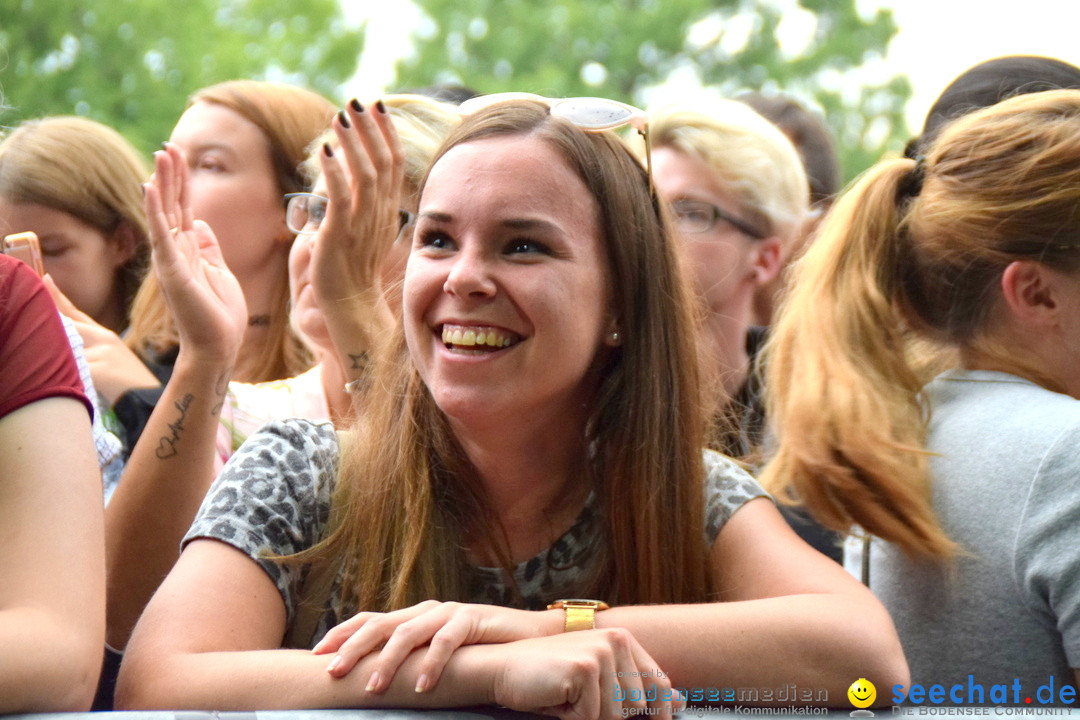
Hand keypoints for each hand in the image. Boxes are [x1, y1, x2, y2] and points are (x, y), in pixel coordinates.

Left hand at [43, 274, 158, 404]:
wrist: (149, 399)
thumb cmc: (131, 384)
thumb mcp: (113, 360)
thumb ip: (91, 349)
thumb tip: (66, 345)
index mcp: (107, 336)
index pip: (77, 313)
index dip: (58, 297)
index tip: (45, 278)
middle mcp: (104, 339)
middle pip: (68, 323)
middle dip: (50, 315)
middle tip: (33, 301)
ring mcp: (102, 353)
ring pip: (66, 347)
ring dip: (55, 355)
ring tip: (47, 361)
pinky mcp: (100, 369)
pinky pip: (73, 367)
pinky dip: (64, 372)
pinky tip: (61, 376)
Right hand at [144, 144, 246, 364]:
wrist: (219, 347)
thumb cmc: (220, 314)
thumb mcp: (219, 270)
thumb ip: (208, 246)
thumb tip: (200, 222)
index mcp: (188, 251)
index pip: (182, 208)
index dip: (181, 182)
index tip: (179, 154)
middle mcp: (175, 252)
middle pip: (172, 205)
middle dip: (172, 174)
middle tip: (169, 145)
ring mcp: (171, 260)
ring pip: (165, 213)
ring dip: (163, 183)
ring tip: (161, 155)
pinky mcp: (172, 270)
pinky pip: (161, 234)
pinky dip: (155, 210)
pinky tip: (150, 186)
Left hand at [309, 100, 402, 332]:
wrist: (351, 306)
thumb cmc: (353, 269)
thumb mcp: (364, 229)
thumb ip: (360, 200)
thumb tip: (345, 170)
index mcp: (386, 211)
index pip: (393, 165)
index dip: (387, 134)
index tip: (378, 107)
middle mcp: (379, 214)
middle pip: (382, 163)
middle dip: (371, 130)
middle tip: (360, 101)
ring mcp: (361, 225)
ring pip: (364, 175)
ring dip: (353, 143)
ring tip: (341, 116)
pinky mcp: (340, 236)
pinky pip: (341, 199)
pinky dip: (335, 173)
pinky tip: (326, 150)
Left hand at [314, 600, 553, 691]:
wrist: (531, 635)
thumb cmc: (482, 649)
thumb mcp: (441, 654)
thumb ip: (414, 659)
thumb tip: (375, 680)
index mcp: (415, 616)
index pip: (370, 619)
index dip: (342, 633)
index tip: (315, 655)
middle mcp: (427, 610)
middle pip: (381, 624)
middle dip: (353, 647)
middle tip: (332, 672)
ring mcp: (449, 612)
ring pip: (409, 633)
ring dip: (388, 662)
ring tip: (373, 688)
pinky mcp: (473, 619)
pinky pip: (447, 642)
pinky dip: (432, 664)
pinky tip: (421, 686)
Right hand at [491, 629, 683, 719]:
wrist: (501, 667)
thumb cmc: (548, 677)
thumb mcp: (596, 677)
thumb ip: (633, 684)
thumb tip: (678, 701)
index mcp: (622, 639)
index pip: (659, 684)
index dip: (661, 713)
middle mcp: (616, 641)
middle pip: (636, 707)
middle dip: (609, 716)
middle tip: (579, 702)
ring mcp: (601, 653)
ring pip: (615, 717)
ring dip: (588, 718)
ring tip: (566, 699)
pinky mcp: (585, 669)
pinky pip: (590, 718)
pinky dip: (571, 718)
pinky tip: (556, 699)